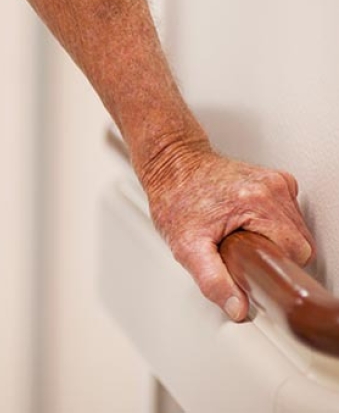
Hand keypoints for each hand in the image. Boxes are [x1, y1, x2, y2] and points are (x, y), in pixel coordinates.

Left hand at [139, 139, 314, 321]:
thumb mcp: (186, 246)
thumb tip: (237, 307)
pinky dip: (274, 225)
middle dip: (275, 255)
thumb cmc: (175, 198)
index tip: (256, 271)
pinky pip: (290, 215)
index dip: (276, 268)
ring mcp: (277, 182)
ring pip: (297, 229)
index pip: (296, 253)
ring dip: (275, 240)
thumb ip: (213, 280)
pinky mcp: (276, 181)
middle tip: (244, 254)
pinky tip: (249, 225)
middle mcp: (273, 188)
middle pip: (300, 242)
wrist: (171, 164)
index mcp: (258, 202)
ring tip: (243, 238)